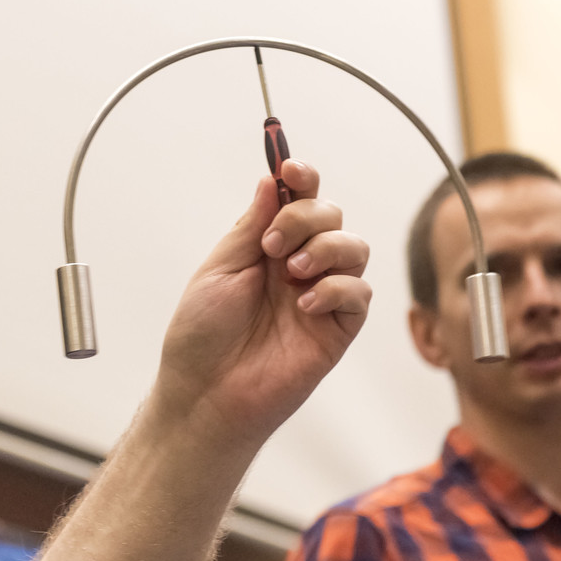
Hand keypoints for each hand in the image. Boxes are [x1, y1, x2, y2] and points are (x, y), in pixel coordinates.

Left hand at [151, 159, 369, 446]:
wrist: (205, 393)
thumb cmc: (201, 336)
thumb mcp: (220, 269)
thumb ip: (251, 225)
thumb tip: (272, 179)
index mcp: (266, 248)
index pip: (298, 199)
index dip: (302, 176)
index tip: (290, 167)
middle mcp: (298, 266)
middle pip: (331, 214)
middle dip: (306, 216)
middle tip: (271, 245)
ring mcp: (320, 296)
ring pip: (355, 247)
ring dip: (326, 247)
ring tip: (292, 271)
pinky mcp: (337, 329)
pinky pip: (359, 293)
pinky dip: (336, 288)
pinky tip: (304, 303)